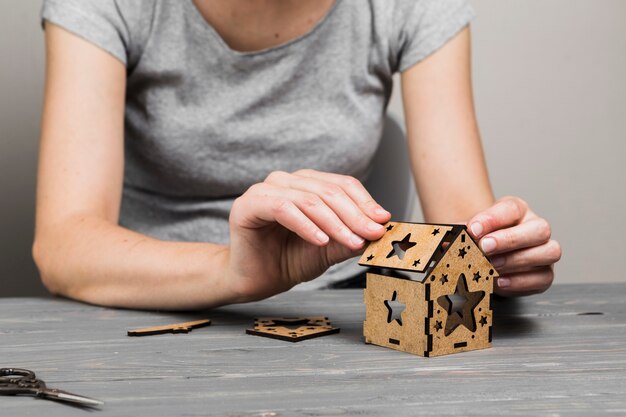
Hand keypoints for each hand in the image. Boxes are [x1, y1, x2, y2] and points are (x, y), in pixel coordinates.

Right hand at [226, 169, 390, 301]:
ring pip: (308, 199)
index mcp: (305, 183)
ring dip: (334, 222)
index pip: (342, 184)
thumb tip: (380, 229)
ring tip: (351, 241)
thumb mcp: (329, 249)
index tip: (383, 222)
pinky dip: (306, 225)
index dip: (365, 202)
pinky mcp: (248, 204)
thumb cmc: (288, 260)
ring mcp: (265, 189)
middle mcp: (286, 181)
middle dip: (354, 215)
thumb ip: (351, 236)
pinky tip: (321, 241)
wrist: (256, 280)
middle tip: (372, 234)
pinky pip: (283, 209)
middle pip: (328, 191)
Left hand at [467, 196, 561, 295]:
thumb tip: (448, 241)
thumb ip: (463, 233)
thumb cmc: (484, 239)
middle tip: (484, 247)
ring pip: (549, 252)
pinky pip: (543, 278)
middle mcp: (536, 228)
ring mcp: (545, 251)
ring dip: (517, 261)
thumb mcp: (473, 231)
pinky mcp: (545, 274)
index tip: (472, 229)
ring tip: (492, 266)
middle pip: (540, 229)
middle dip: (510, 239)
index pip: (512, 208)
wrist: (490, 255)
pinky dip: (520, 281)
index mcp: (519, 211)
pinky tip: (500, 281)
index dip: (492, 219)